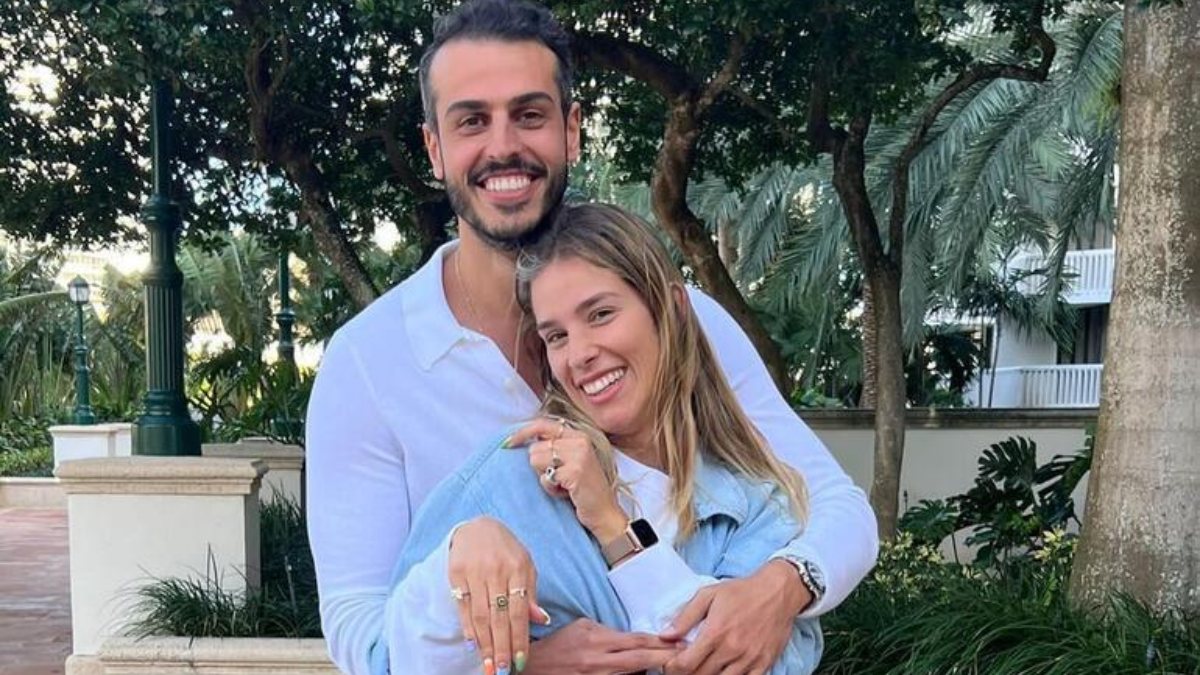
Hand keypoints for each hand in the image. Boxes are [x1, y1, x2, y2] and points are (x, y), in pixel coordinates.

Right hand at [449, 517, 551, 674]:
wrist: (477, 526)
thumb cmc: (507, 550)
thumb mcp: (525, 566)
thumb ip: (531, 593)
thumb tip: (540, 620)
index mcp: (518, 568)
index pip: (519, 611)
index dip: (519, 638)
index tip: (521, 661)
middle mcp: (496, 570)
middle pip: (498, 617)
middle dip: (501, 647)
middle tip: (503, 671)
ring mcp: (474, 571)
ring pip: (480, 615)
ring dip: (485, 644)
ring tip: (489, 665)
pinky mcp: (456, 573)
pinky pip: (463, 607)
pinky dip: (468, 628)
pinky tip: (474, 644)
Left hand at [510, 417, 627, 543]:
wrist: (604, 512)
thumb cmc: (583, 489)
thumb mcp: (572, 461)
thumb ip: (554, 447)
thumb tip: (524, 441)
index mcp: (578, 435)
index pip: (542, 425)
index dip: (522, 433)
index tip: (507, 443)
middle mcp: (580, 441)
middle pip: (535, 448)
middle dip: (540, 467)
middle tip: (558, 478)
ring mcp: (579, 455)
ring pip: (536, 460)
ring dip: (545, 478)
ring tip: (562, 485)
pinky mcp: (575, 471)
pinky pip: (545, 478)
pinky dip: (550, 489)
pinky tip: (566, 492)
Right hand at [525, 618, 682, 674]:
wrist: (532, 666)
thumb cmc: (558, 645)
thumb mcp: (581, 628)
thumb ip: (607, 631)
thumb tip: (630, 637)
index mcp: (597, 639)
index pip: (635, 640)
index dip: (659, 642)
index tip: (680, 642)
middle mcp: (598, 660)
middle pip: (639, 660)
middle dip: (665, 658)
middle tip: (687, 656)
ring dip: (652, 671)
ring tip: (673, 668)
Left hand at [661, 560, 808, 674]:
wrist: (778, 592)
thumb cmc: (741, 591)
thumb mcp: (708, 595)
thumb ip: (685, 617)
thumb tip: (665, 635)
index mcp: (715, 632)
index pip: (685, 663)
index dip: (672, 667)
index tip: (671, 663)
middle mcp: (732, 649)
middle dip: (688, 673)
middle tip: (686, 666)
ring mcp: (749, 659)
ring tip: (704, 667)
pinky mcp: (764, 664)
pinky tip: (724, 670)